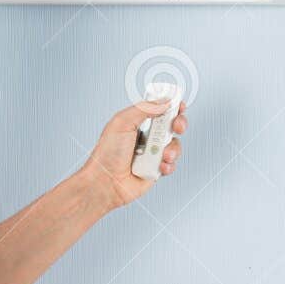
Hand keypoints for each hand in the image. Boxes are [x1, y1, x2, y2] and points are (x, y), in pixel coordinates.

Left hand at [77, 96, 188, 210]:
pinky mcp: (156, 168)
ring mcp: (152, 153)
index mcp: (137, 122)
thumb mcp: (123, 122)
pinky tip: (158, 166)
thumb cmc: (106, 154)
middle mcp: (146, 136)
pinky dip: (168, 165)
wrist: (105, 182)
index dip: (171, 105)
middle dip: (179, 123)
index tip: (178, 104)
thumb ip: (144, 108)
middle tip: (176, 127)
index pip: (159, 108)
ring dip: (172, 148)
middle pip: (172, 124)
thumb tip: (164, 101)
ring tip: (161, 154)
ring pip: (175, 144)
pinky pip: (172, 163)